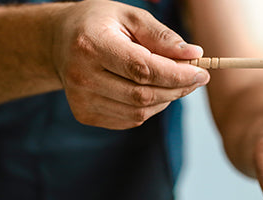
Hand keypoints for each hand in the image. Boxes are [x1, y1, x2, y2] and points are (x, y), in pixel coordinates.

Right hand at [51, 0, 209, 128]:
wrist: (60, 41)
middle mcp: (82, 76)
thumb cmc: (99, 24)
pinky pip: (130, 120)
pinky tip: (150, 90)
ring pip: (139, 113)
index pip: (143, 69)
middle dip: (177, 89)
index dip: (177, 75)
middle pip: (142, 95)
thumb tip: (193, 54)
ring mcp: (81, 99)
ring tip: (171, 82)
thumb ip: (162, 36)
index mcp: (91, 44)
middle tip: (195, 78)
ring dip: (165, 100)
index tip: (202, 73)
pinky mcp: (85, 114)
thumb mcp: (130, 17)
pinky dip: (150, 108)